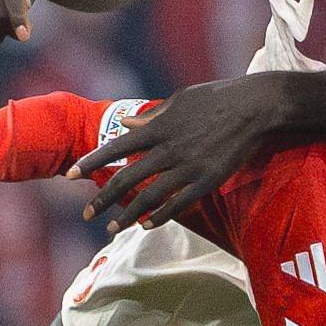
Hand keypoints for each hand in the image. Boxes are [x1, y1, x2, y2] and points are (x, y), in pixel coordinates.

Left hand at [83, 74, 297, 236]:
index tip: (70, 175)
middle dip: (103, 198)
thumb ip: (152, 116)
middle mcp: (167, 148)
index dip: (91, 162)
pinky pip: (178, 204)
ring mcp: (187, 167)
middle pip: (126, 178)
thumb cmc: (217, 97)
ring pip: (148, 197)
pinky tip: (145, 226)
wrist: (255, 107)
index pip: (115, 147)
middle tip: (87, 213)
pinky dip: (159, 216)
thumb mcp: (180, 100)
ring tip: (111, 228)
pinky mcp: (207, 181)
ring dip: (127, 215)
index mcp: (158, 127)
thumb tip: (127, 121)